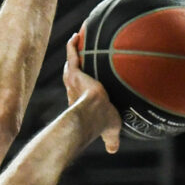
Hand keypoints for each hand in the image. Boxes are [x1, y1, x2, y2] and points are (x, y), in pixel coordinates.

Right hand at [62, 32, 121, 152]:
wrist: (93, 115)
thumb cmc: (101, 124)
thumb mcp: (110, 131)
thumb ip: (111, 139)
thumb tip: (113, 150)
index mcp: (80, 101)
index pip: (79, 91)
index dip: (82, 84)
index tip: (87, 80)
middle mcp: (74, 89)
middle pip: (73, 73)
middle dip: (75, 64)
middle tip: (79, 54)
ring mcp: (73, 80)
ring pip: (71, 62)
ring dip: (73, 51)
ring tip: (77, 39)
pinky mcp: (74, 71)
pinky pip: (72, 53)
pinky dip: (72, 44)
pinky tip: (76, 34)